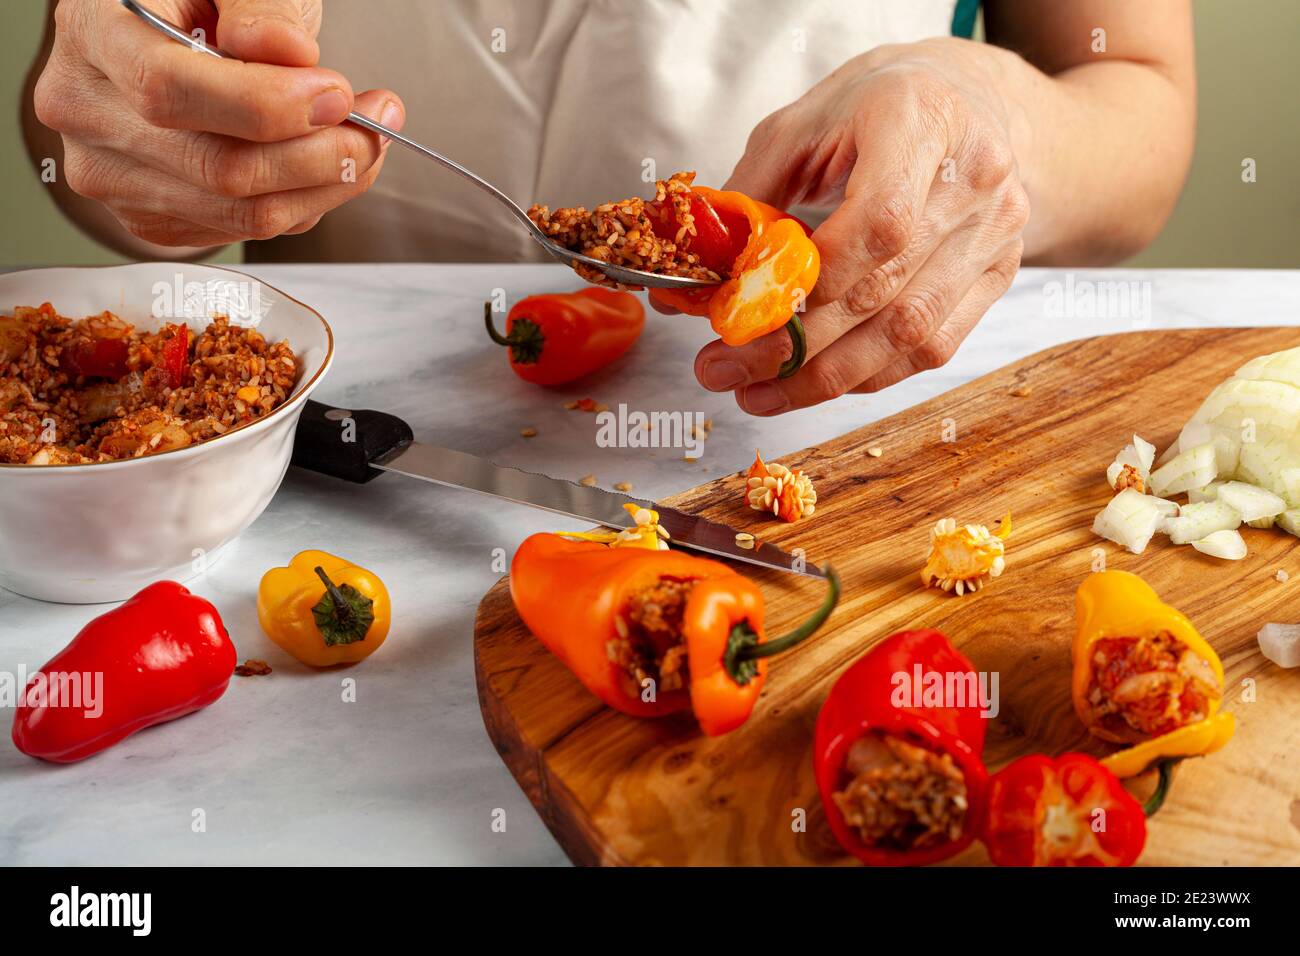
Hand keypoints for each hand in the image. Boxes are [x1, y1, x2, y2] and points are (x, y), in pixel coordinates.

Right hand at [34, 0, 404, 246]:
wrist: (162, 42)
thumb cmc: (196, 1)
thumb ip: (260, 5)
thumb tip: (288, 54)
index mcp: (93, 33)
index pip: (170, 89)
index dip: (267, 104)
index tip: (337, 92)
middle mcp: (88, 112)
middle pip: (221, 168)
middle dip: (324, 153)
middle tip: (379, 121)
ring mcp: (113, 176)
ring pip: (244, 214)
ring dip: (329, 184)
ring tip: (366, 140)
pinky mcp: (150, 219)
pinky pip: (246, 230)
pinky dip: (304, 202)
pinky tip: (320, 164)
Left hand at [697, 38, 1027, 413]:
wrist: (964, 100)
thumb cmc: (872, 109)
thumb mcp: (798, 128)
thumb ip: (748, 202)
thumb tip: (692, 289)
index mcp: (922, 118)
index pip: (881, 223)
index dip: (816, 284)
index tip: (748, 314)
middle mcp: (975, 177)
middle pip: (887, 291)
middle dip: (794, 347)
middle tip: (722, 370)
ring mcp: (994, 231)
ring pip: (910, 334)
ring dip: (825, 379)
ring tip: (757, 393)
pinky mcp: (999, 274)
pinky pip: (932, 348)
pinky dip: (866, 376)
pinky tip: (812, 384)